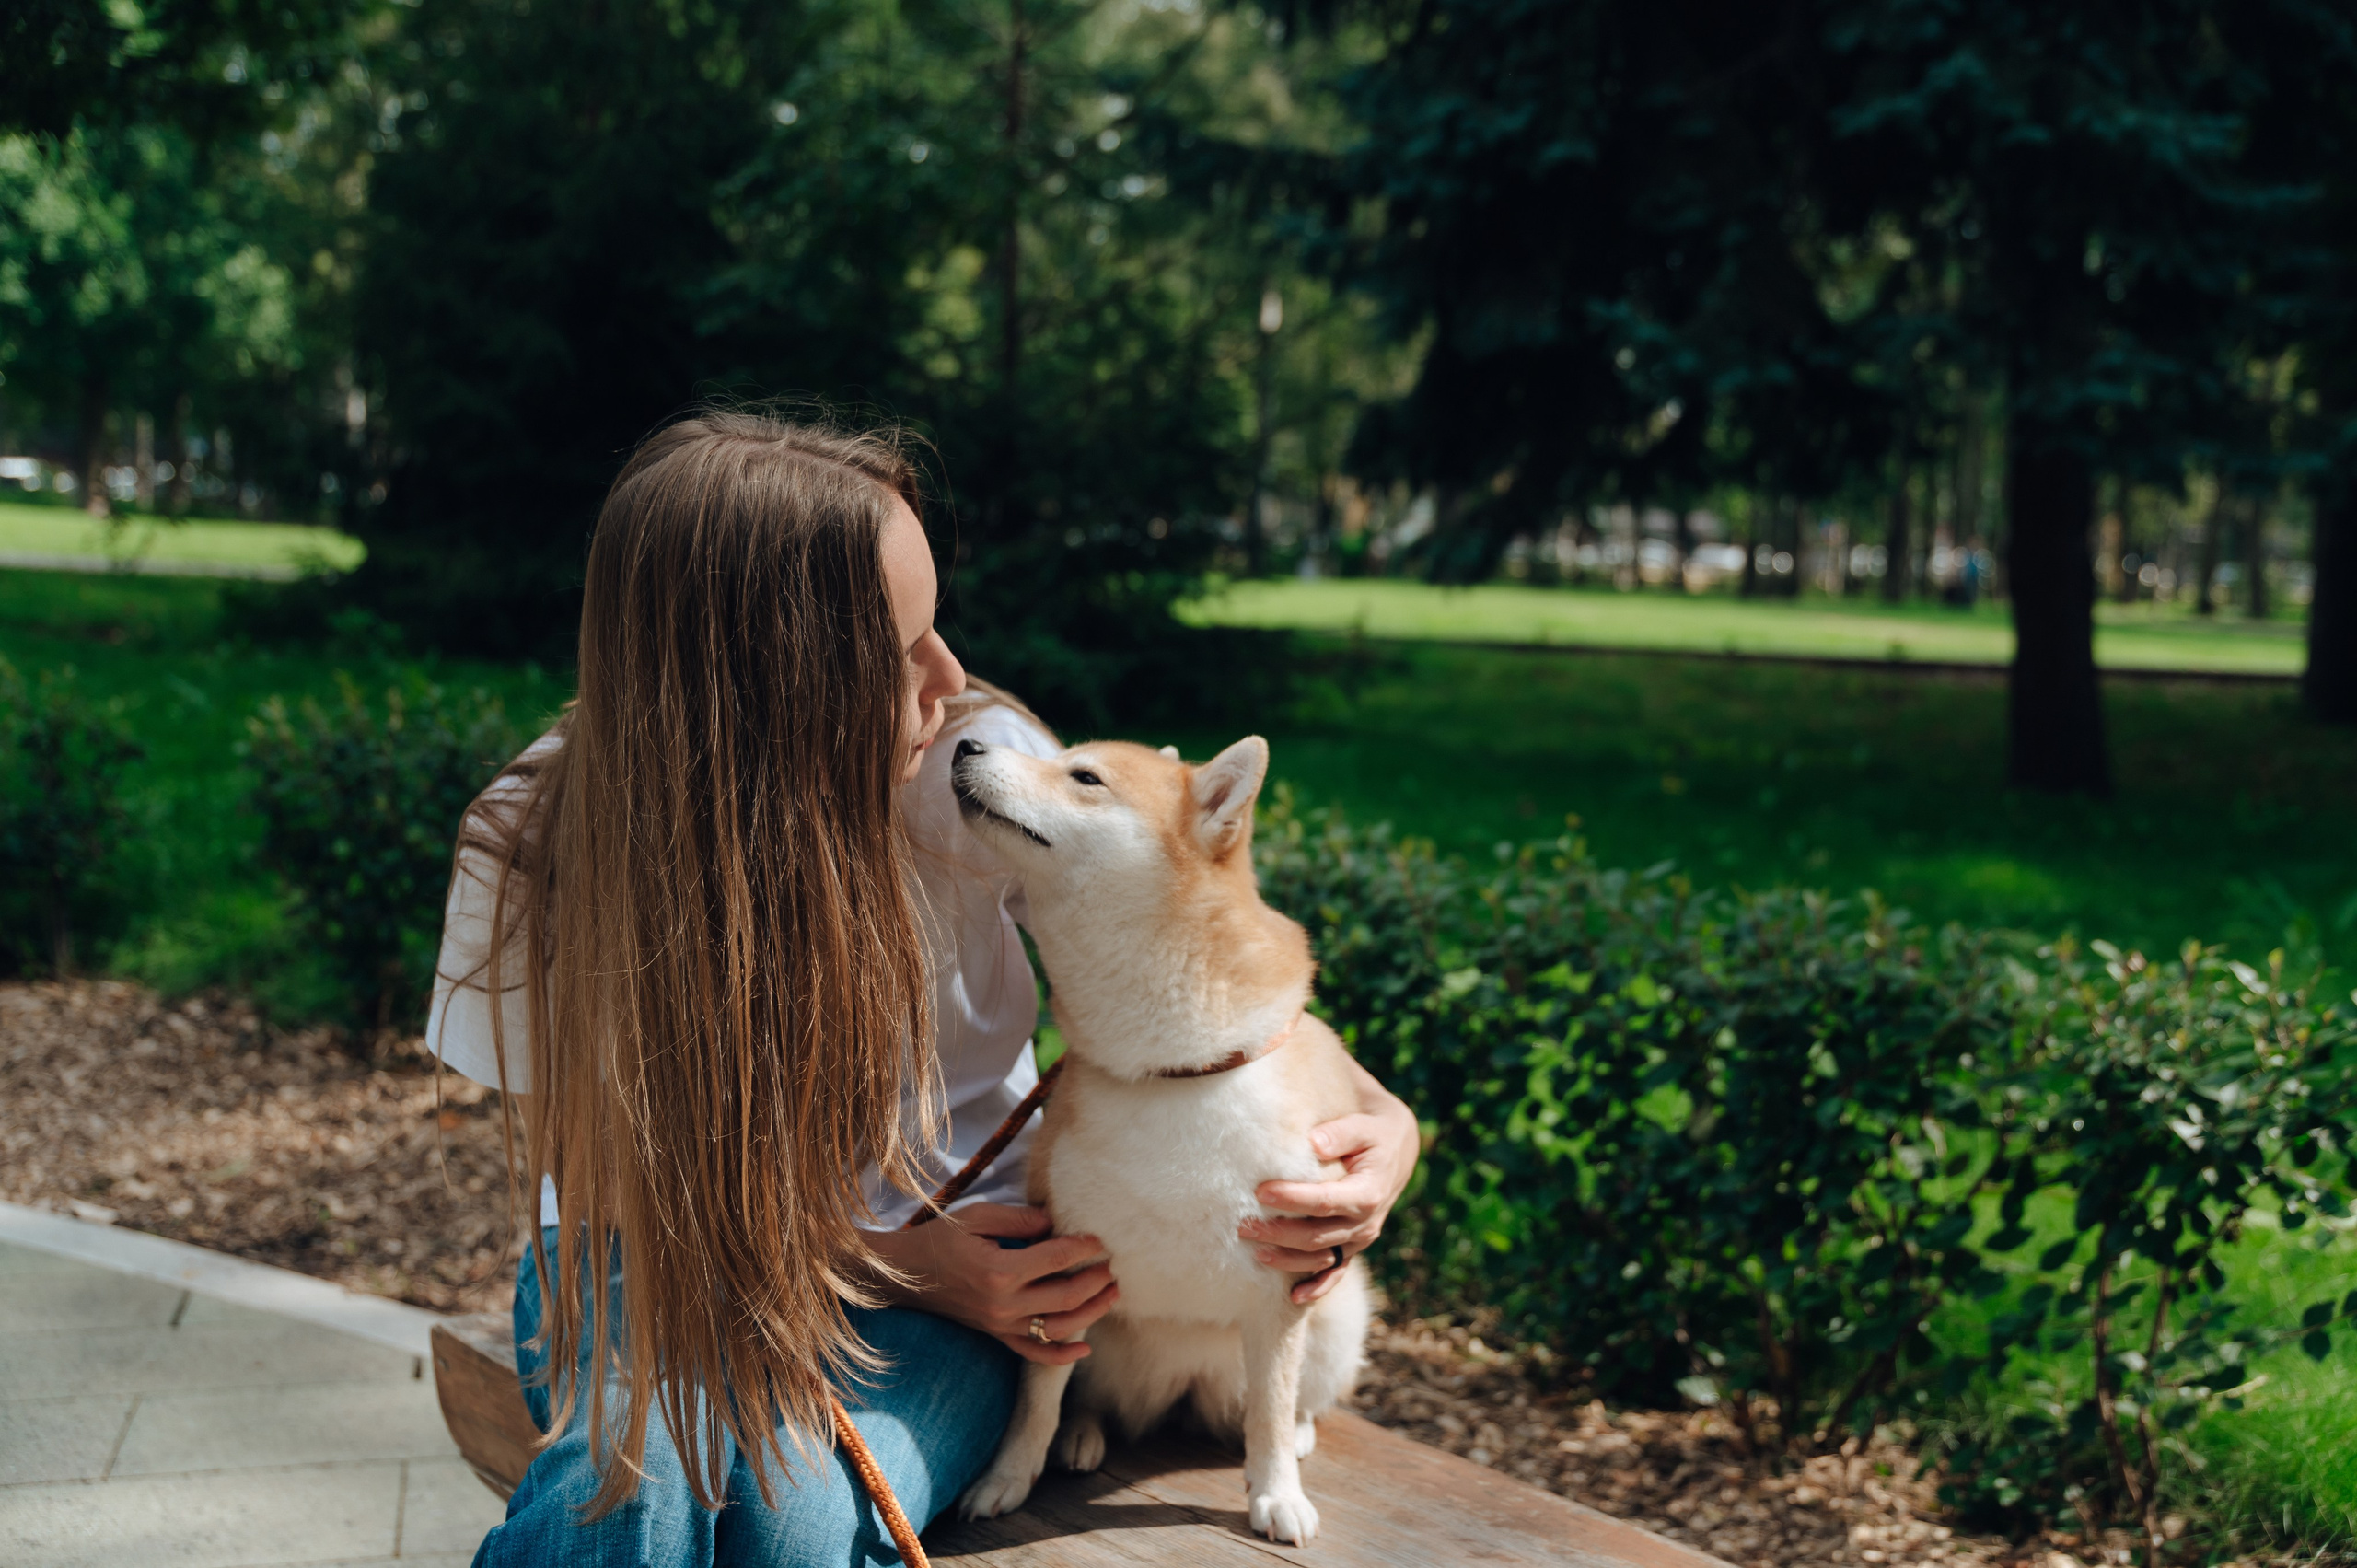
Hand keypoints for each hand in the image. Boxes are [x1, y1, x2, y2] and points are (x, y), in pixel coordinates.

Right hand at [864, 1203, 1117, 1365]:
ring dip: (1092, 1313)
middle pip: (1067, 1297)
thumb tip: (1056, 1223)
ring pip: (1059, 1328)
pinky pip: (1034, 1353)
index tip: (1100, 1237)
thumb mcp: (977, 1216)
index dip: (1084, 1246)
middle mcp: (1003, 1304)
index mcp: (1000, 1269)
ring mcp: (1001, 1325)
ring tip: (1112, 1294)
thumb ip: (1020, 1219)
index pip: (1057, 1259)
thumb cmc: (941, 1238)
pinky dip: (1062, 1356)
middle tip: (1114, 1265)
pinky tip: (1085, 1349)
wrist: (905, 1274)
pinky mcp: (997, 1335)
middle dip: (1097, 1280)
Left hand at [1242, 1073, 1419, 1304]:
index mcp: (1368, 1192)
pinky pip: (1335, 1272)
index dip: (1292, 1199)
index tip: (1260, 1192)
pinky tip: (1293, 1298)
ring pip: (1320, 1256)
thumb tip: (1313, 1143)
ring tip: (1253, 1251)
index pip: (1325, 1201)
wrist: (1396, 1148)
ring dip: (1286, 1258)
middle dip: (1278, 1232)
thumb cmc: (1373, 1132)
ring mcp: (1360, 1238)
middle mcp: (1366, 1222)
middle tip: (1243, 1225)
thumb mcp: (1363, 1124)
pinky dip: (1316, 1287)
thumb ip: (1340, 1133)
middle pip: (1317, 1235)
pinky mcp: (1353, 1245)